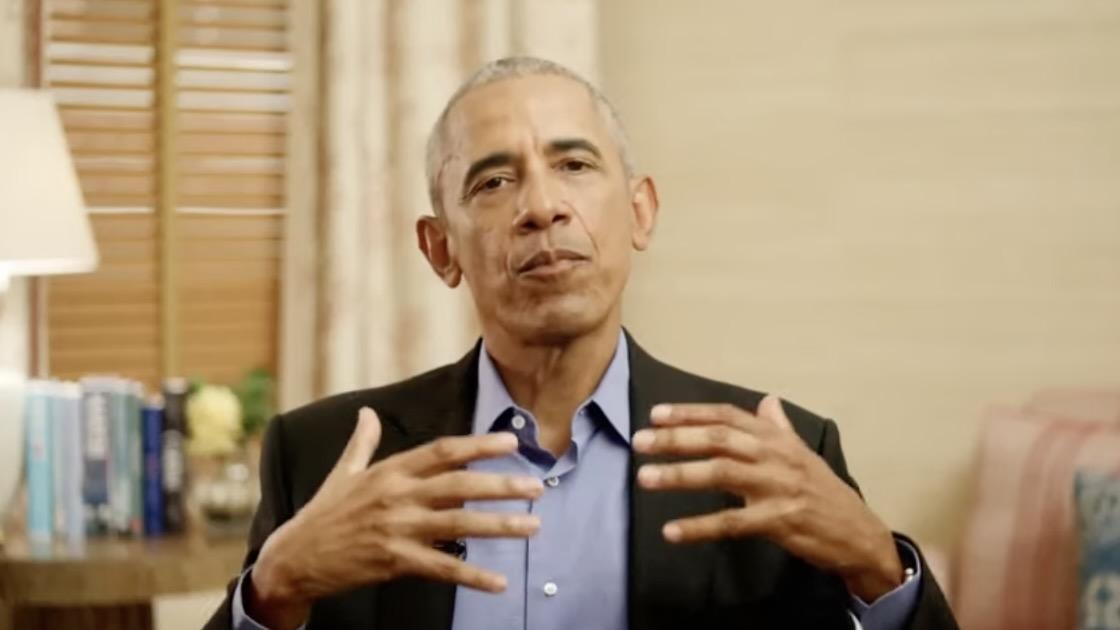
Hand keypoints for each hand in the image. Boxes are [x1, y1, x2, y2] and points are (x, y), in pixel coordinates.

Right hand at [247, 407, 543, 628]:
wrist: (294, 558)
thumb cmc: (323, 514)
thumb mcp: (342, 473)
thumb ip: (362, 443)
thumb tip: (366, 413)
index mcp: (389, 471)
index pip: (443, 451)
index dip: (479, 445)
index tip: (512, 441)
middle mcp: (396, 496)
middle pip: (459, 486)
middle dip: (501, 485)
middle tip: (536, 487)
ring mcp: (396, 529)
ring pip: (458, 526)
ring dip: (498, 526)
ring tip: (532, 526)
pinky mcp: (394, 562)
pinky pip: (442, 569)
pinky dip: (472, 576)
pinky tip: (499, 582)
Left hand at [631, 395, 903, 601]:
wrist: (859, 532)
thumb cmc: (824, 491)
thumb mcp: (803, 453)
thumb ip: (779, 427)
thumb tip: (767, 400)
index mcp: (776, 437)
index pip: (727, 416)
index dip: (690, 412)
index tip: (656, 414)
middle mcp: (775, 455)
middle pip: (719, 439)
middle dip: (676, 438)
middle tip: (640, 441)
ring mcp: (777, 487)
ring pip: (721, 473)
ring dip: (679, 475)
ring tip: (644, 477)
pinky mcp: (778, 521)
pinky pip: (732, 522)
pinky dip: (699, 526)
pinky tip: (672, 530)